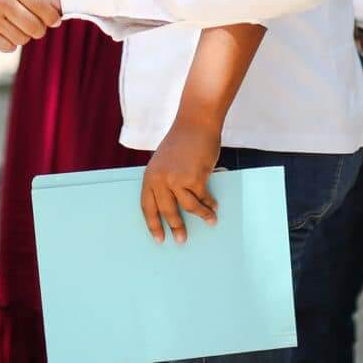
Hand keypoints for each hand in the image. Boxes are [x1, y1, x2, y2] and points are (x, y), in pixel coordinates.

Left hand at [141, 115, 220, 243]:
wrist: (196, 123)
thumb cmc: (183, 141)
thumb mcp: (165, 162)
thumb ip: (166, 181)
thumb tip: (175, 206)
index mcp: (150, 176)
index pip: (147, 206)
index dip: (153, 224)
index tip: (159, 239)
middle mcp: (160, 179)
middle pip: (167, 211)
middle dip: (176, 227)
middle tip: (181, 240)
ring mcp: (177, 180)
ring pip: (188, 208)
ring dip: (201, 216)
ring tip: (210, 221)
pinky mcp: (194, 178)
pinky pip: (203, 198)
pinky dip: (210, 204)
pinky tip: (215, 207)